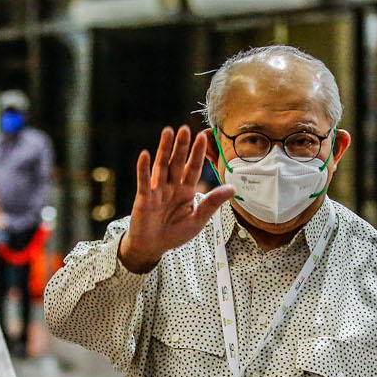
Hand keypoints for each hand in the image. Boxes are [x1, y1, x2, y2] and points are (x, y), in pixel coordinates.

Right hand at [118, 125, 234, 273]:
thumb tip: (233, 188)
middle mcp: (171, 187)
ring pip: (161, 166)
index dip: (198, 153)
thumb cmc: (175, 233)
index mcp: (186, 191)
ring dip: (164, 149)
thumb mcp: (198, 219)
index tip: (203, 136)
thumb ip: (212, 202)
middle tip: (186, 128)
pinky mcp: (144, 198)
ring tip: (168, 131)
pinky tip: (145, 155)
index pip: (193, 168)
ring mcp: (157, 191)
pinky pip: (144, 181)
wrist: (153, 247)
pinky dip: (144, 169)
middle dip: (182, 146)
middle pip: (177, 162)